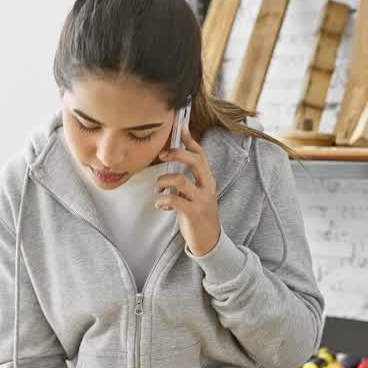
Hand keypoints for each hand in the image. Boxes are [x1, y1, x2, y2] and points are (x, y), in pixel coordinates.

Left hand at [155, 124, 220, 255]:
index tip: (180, 127)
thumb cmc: (198, 213)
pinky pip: (175, 201)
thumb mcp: (196, 192)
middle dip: (177, 154)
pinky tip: (160, 204)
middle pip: (195, 161)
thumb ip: (187, 179)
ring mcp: (201, 199)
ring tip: (158, 188)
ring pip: (181, 180)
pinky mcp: (193, 213)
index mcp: (207, 179)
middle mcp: (207, 186)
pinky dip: (162, 200)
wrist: (209, 240)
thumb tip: (170, 163)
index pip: (201, 154)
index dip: (190, 140)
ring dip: (163, 181)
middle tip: (162, 155)